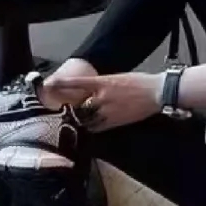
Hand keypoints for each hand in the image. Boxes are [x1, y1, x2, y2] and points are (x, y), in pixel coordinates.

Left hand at [45, 71, 162, 131]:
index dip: (62, 84)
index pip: (78, 83)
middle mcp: (102, 97)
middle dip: (68, 106)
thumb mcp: (118, 77)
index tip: (49, 84)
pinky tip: (87, 127)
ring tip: (70, 120)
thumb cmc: (138, 82)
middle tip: (59, 108)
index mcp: (103, 82)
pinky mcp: (114, 122)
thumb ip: (103, 83)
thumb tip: (91, 88)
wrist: (155, 93)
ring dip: (77, 119)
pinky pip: (96, 127)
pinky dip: (90, 127)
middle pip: (78, 104)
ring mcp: (107, 111)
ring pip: (85, 118)